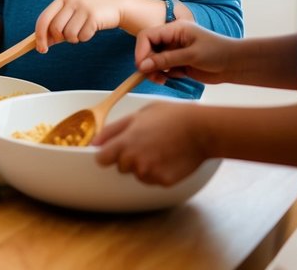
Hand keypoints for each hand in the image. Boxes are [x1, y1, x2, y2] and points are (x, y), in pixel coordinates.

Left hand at [35, 0, 127, 47]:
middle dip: (60, 38)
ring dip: (74, 38)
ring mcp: (83, 7)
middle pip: (55, 28)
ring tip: (82, 31)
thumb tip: (41, 44)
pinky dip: (85, 37)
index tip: (41, 49)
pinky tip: (92, 29)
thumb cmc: (90, 14)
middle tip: (70, 38)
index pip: (44, 19)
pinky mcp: (94, 15)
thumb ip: (56, 27)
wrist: (117, 6)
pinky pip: (82, 36)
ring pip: (68, 34)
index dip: (40, 36)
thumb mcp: (72, 16)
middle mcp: (71, 0)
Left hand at [94, 100, 212, 184]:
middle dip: (128, 158)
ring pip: (138, 174)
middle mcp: (134, 160)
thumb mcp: (138, 115)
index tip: (113, 150)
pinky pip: (154, 180)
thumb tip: (95, 142)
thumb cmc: (170, 117)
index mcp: (124, 143)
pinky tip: (170, 159)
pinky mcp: (164, 181)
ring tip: (161, 150)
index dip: (106, 154)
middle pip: (120, 167)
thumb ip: (113, 130)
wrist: (201, 129)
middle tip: (146, 144)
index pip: (101, 159)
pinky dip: (159, 173)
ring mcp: (149, 173)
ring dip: (144, 166)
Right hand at [133, 21, 236, 84]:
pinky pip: (163, 68)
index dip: (141, 50)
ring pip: (154, 60)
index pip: (147, 36)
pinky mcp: (178, 62)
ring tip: (162, 79)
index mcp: (174, 29)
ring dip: (154, 71)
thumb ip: (166, 60)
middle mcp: (172, 38)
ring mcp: (174, 50)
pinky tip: (173, 77)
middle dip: (148, 63)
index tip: (140, 66)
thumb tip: (142, 66)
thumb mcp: (191, 55)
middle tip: (151, 76)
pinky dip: (163, 74)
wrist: (236, 64)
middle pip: (148, 48)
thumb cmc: (218, 53)